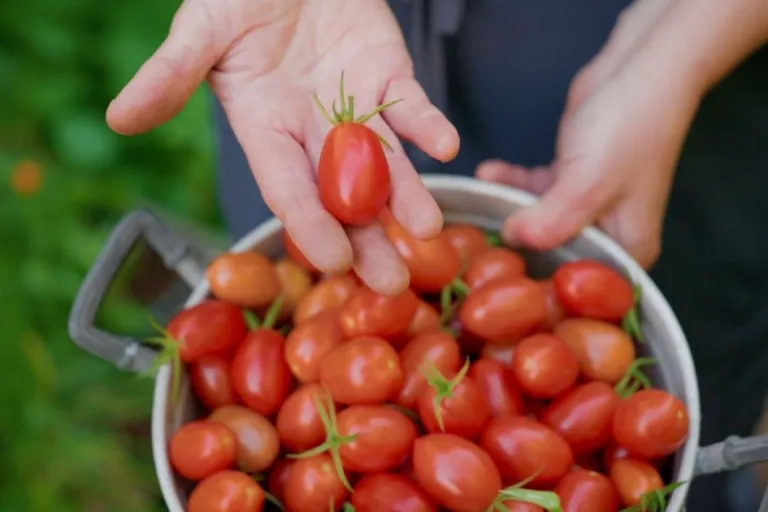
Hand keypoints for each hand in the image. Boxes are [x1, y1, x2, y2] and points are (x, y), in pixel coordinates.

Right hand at [108, 0, 459, 294]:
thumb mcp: (201, 31)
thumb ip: (171, 74)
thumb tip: (120, 118)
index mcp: (267, 131)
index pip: (288, 188)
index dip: (310, 225)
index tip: (334, 262)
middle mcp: (315, 132)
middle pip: (344, 196)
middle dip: (368, 238)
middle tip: (392, 287)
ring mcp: (356, 108)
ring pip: (387, 162)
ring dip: (409, 195)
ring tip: (428, 230)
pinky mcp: (390, 77)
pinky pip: (412, 106)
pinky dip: (428, 124)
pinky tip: (445, 147)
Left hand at [477, 0, 701, 268]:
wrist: (637, 70)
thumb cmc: (628, 131)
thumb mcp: (587, 187)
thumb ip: (549, 223)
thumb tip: (512, 239)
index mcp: (628, 248)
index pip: (584, 288)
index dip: (545, 290)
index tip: (502, 290)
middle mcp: (609, 233)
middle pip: (556, 257)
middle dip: (519, 252)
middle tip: (476, 252)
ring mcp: (587, 205)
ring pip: (538, 221)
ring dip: (508, 209)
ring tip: (477, 205)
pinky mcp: (568, 179)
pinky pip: (532, 191)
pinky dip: (510, 183)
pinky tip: (488, 174)